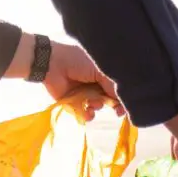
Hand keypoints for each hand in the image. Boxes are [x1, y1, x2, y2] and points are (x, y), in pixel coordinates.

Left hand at [5, 34, 119, 120]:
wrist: (52, 64)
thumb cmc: (77, 61)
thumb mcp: (99, 69)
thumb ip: (112, 84)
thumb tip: (123, 98)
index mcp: (102, 74)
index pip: (116, 88)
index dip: (122, 98)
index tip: (125, 106)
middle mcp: (94, 84)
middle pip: (109, 99)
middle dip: (113, 105)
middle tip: (116, 112)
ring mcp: (84, 95)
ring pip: (97, 107)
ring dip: (97, 106)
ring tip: (92, 102)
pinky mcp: (73, 104)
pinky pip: (83, 114)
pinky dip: (86, 115)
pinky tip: (86, 111)